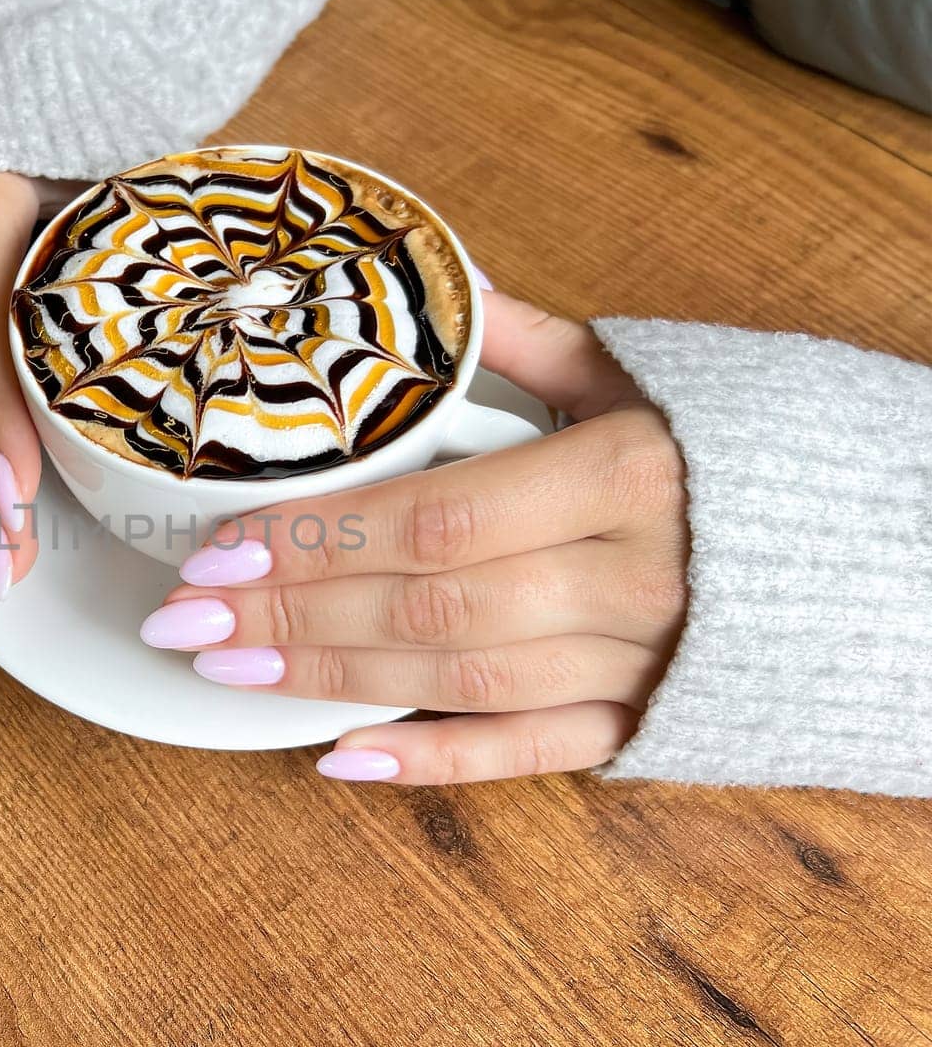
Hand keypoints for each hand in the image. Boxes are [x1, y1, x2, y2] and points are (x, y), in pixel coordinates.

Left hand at [141, 291, 689, 784]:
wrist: (862, 551)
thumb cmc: (728, 446)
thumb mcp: (640, 375)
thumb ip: (525, 340)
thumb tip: (428, 281)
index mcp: (624, 474)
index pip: (439, 515)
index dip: (319, 540)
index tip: (218, 549)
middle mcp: (629, 577)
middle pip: (429, 605)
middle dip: (294, 616)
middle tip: (185, 622)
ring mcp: (637, 663)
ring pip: (462, 681)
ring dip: (333, 681)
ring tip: (229, 671)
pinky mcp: (642, 725)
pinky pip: (533, 756)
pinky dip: (435, 765)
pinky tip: (340, 761)